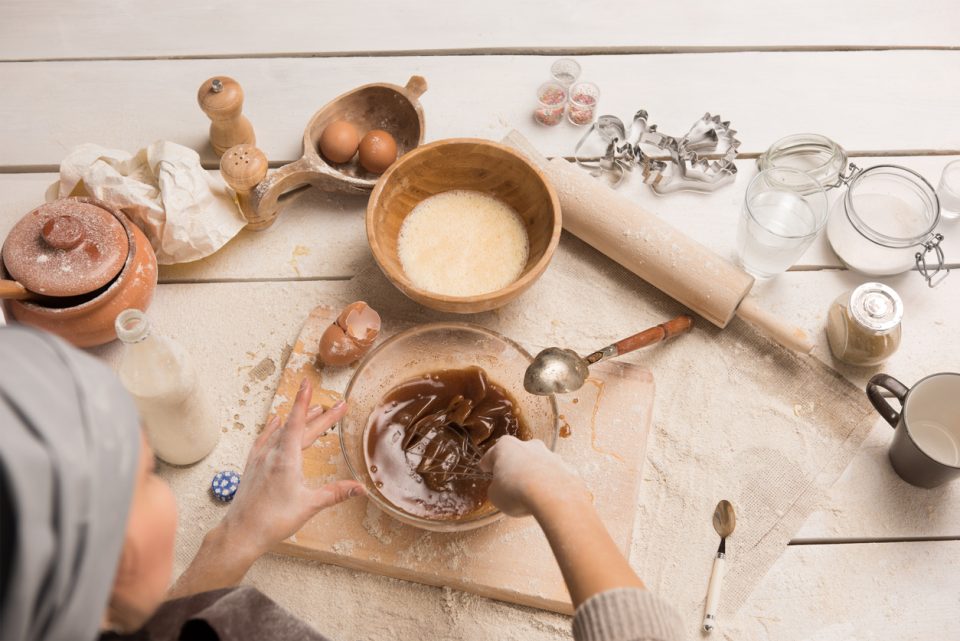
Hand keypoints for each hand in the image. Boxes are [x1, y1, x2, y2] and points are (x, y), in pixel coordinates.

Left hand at [219, 378, 364, 558]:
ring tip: (313, 410)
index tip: (308, 383)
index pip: (298, 422)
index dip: (304, 401)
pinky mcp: (252, 466)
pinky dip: (273, 428)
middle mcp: (272, 453)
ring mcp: (260, 458)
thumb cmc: (272, 520)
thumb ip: (336, 493)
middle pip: (298, 427)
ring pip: (282, 431)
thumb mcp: (309, 505)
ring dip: (298, 419)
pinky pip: (264, 439)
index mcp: (286, 458)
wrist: (241, 533)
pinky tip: (275, 422)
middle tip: (337, 405)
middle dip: (319, 414)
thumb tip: (360, 488)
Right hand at [479, 436, 589, 517]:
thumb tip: (500, 490)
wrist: (553, 498)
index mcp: (506, 447)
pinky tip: (547, 497)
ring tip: (530, 493)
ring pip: (538, 463)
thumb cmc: (518, 492)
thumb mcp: (495, 495)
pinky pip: (555, 475)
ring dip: (533, 475)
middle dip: (514, 467)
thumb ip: (496, 489)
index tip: (485, 469)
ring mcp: (550, 455)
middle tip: (509, 483)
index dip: (487, 465)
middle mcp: (529, 445)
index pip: (491, 455)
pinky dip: (551, 484)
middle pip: (517, 455)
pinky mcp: (566, 467)